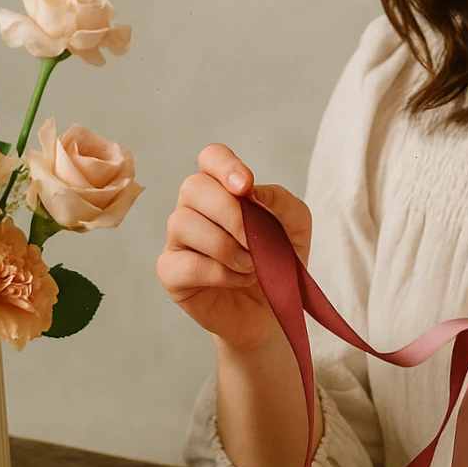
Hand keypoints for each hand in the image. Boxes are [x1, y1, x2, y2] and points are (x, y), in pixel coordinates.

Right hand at [156, 143, 312, 353]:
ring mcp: (178, 240)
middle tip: (255, 241)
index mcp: (222, 189)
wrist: (275, 309)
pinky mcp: (171, 272)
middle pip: (193, 187)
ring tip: (251, 265)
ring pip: (183, 223)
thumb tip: (254, 193)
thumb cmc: (279, 262)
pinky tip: (238, 279)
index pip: (210, 157)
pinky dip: (219, 273)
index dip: (225, 166)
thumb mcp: (296, 227)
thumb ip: (282, 202)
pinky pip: (185, 263)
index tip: (246, 188)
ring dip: (225, 247)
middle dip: (230, 214)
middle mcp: (194, 208)